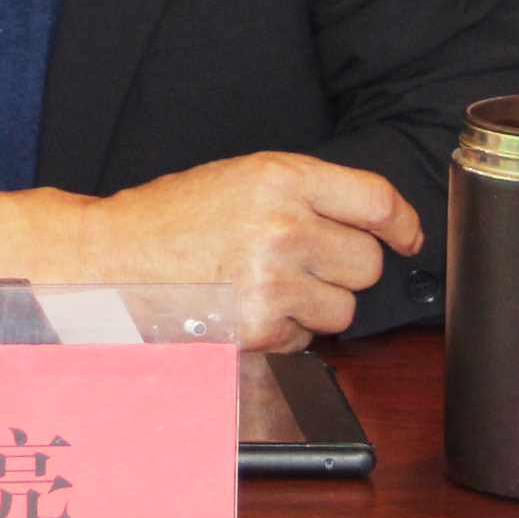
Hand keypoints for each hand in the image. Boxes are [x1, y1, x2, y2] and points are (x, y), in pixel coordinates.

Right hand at [72, 151, 421, 350]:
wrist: (111, 259)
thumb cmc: (172, 218)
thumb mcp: (241, 178)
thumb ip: (306, 193)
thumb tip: (374, 222)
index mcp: (281, 178)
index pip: (376, 201)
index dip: (402, 223)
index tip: (407, 236)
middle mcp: (284, 227)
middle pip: (367, 261)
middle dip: (343, 267)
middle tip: (303, 262)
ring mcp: (273, 282)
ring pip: (345, 308)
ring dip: (318, 304)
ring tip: (268, 285)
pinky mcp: (260, 328)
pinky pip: (308, 339)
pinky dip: (286, 331)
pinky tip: (248, 308)